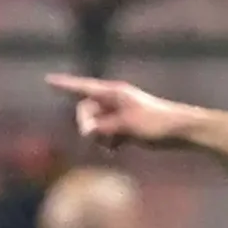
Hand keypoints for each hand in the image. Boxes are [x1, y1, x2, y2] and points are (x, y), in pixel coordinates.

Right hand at [46, 74, 202, 150]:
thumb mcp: (125, 125)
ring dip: (99, 137)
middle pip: (85, 111)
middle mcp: (114, 100)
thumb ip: (102, 127)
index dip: (65, 85)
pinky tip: (118, 148)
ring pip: (94, 125)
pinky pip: (104, 133)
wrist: (180, 130)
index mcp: (114, 93)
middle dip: (87, 125)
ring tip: (115, 144)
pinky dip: (107, 142)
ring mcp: (118, 113)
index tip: (47, 80)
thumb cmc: (155, 123)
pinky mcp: (123, 125)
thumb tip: (86, 132)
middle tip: (95, 137)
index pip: (83, 88)